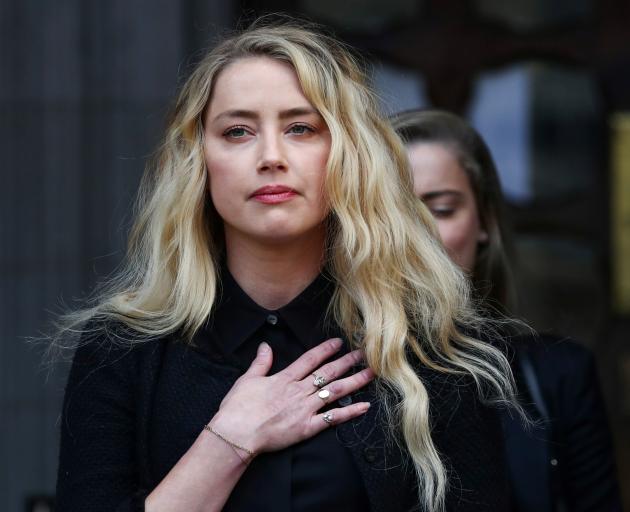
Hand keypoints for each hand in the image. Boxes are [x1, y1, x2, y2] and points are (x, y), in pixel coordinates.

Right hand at [209, 338, 373, 458]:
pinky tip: (364, 406)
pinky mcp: (307, 428)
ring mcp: (305, 409)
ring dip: (354, 381)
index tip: (339, 342)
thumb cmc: (238, 408)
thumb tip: (265, 346)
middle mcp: (299, 391)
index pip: (310, 359)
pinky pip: (333, 419)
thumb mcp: (247, 380)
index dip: (326, 349)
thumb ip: (260, 362)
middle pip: (328, 372)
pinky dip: (349, 412)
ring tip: (370, 374)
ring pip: (335, 391)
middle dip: (347, 362)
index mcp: (284, 378)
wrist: (236, 434)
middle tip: (363, 354)